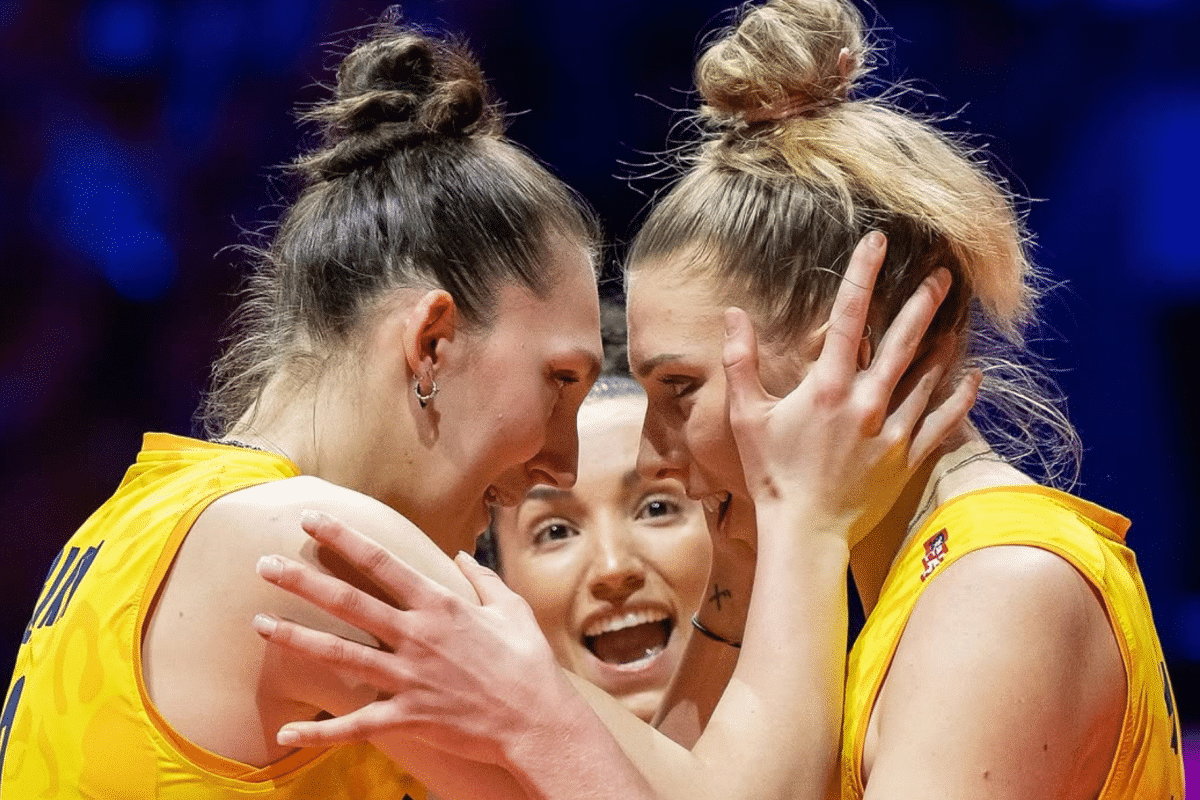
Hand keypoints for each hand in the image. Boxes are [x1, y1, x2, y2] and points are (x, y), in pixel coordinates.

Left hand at [252, 512, 567, 766]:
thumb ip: (482, 579)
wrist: (537, 718)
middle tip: (263, 564)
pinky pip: (355, 724)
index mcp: (439, 605)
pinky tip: (286, 730)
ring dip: (296, 638)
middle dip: (303, 580)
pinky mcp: (408, 715)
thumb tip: (459, 554)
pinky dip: (320, 731)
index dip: (343, 538)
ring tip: (258, 624)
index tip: (311, 520)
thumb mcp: (512, 609)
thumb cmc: (528, 662)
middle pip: (349, 602)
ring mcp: (409, 677)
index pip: (382, 563)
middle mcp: (417, 636)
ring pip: (341, 655)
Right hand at [723, 231, 979, 545]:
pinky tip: (974, 376)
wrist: (804, 530)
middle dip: (923, 302)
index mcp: (826, 387)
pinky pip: (942, 421)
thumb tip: (733, 313)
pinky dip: (959, 397)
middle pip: (902, 340)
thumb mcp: (746, 415)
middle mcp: (865, 402)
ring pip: (927, 376)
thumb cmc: (770, 473)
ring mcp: (891, 430)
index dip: (863, 275)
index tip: (877, 242)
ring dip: (944, 342)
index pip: (847, 317)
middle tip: (944, 274)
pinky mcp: (908, 457)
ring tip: (960, 315)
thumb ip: (740, 362)